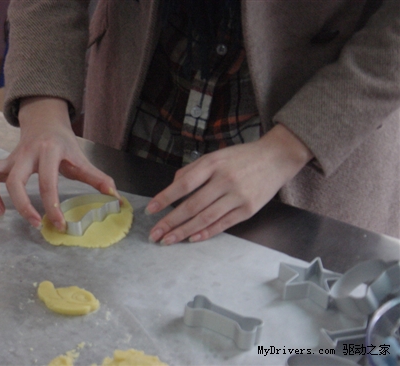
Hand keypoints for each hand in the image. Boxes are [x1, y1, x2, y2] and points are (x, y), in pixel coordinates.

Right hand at [0, 97, 118, 230]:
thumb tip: (115, 197)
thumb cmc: (64, 144)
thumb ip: (97, 178)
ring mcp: (9, 158)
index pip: (48, 182)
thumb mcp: (81, 158)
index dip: (52, 205)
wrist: (45, 122)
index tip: (58, 224)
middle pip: (15, 179)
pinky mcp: (0, 164)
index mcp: (48, 152)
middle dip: (21, 204)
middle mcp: (25, 154)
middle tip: (34, 224)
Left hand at [145, 124, 313, 243]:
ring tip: (168, 240)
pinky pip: (223, 224)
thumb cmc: (241, 157)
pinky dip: (206, 232)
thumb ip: (193, 170)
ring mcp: (238, 196)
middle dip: (170, 221)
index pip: (184, 184)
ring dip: (184, 231)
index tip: (150, 209)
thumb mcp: (215, 156)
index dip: (165, 198)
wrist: (277, 158)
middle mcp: (224, 180)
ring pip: (205, 218)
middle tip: (154, 234)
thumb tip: (172, 188)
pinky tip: (192, 238)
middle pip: (192, 205)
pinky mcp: (248, 209)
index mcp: (213, 164)